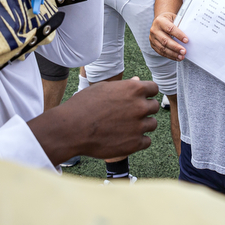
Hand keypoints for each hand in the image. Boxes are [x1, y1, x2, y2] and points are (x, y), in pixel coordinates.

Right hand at [27, 78, 158, 164]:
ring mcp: (139, 126)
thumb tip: (138, 81)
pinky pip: (147, 141)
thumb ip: (124, 86)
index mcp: (134, 89)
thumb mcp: (103, 89)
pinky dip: (138, 141)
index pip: (154, 89)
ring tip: (125, 127)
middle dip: (144, 110)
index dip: (146, 94)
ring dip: (142, 125)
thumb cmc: (83, 106)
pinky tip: (125, 138)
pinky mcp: (135, 144)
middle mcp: (140, 106)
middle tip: (128, 115)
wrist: (71, 130)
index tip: (139, 99)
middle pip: (154, 107)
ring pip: (152, 124)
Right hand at [150, 12, 187, 60]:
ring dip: (173, 54)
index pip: (170, 29)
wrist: (159, 20)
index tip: (186, 40)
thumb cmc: (169, 20)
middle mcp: (154, 30)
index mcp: (160, 21)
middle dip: (175, 47)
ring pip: (162, 48)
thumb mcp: (174, 18)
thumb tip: (190, 35)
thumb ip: (180, 25)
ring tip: (181, 56)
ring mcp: (152, 38)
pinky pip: (161, 52)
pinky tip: (176, 58)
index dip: (178, 35)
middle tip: (184, 51)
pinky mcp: (153, 45)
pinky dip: (169, 56)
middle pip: (165, 40)